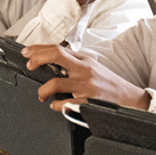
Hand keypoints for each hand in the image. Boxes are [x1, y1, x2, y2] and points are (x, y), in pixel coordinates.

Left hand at [22, 44, 149, 111]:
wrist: (128, 97)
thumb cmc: (108, 82)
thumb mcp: (92, 66)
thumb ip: (74, 61)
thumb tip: (51, 57)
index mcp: (84, 60)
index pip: (57, 49)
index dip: (38, 49)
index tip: (26, 53)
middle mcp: (85, 69)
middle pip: (56, 56)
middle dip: (38, 60)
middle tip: (30, 66)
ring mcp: (86, 85)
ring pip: (55, 84)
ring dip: (42, 91)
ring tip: (42, 95)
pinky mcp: (88, 101)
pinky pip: (64, 103)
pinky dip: (56, 105)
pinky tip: (56, 105)